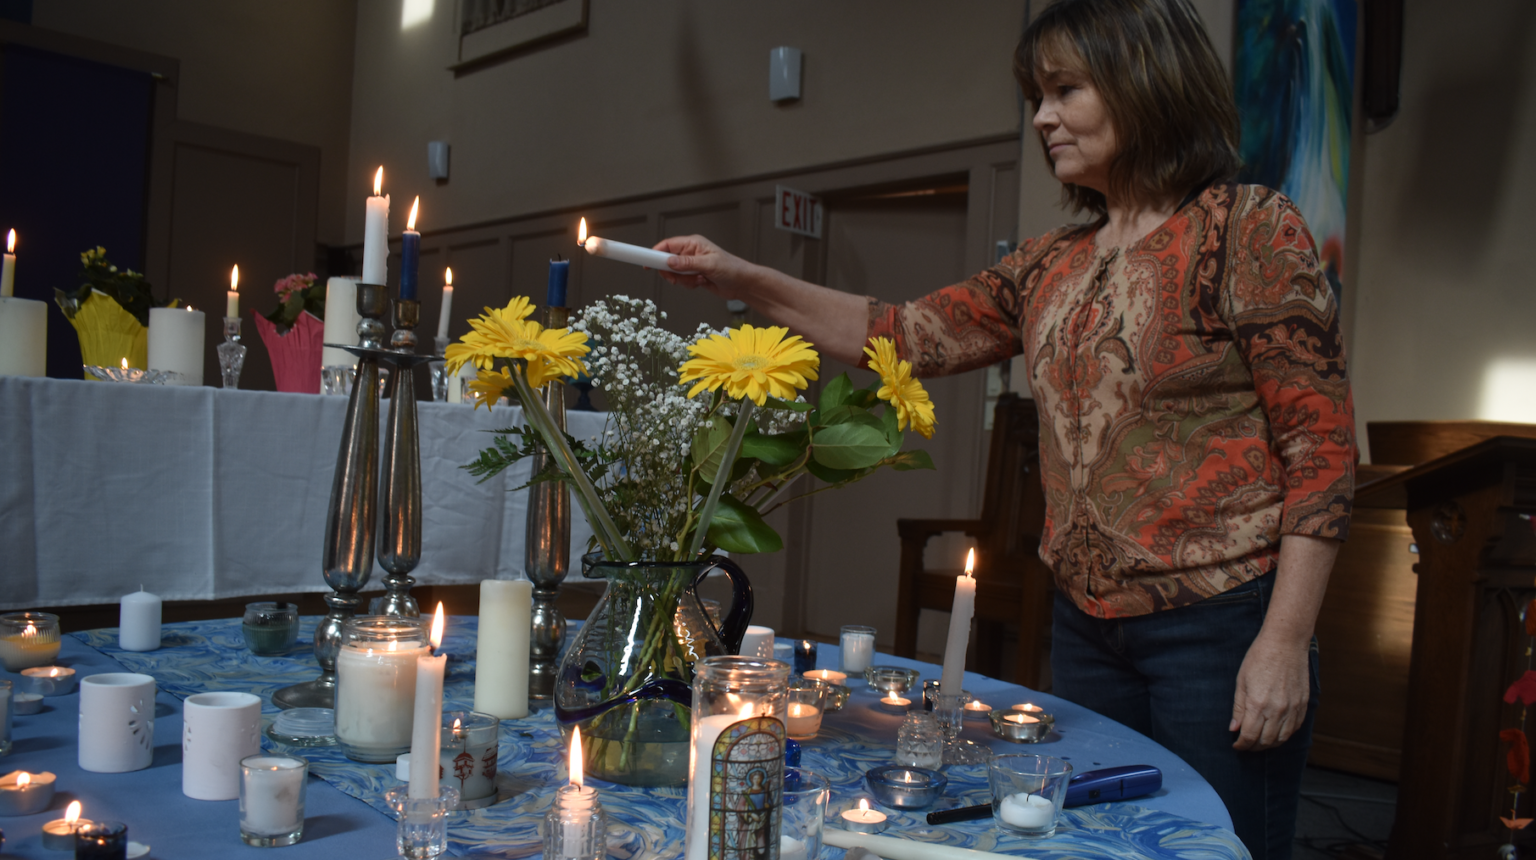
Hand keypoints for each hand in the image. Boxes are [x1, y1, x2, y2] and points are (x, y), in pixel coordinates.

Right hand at [652, 235, 758, 301]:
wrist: (742, 284)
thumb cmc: (732, 268)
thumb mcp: (708, 264)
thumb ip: (687, 263)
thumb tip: (670, 261)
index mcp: (693, 243)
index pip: (668, 245)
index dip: (655, 253)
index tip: (647, 261)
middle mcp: (691, 253)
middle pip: (667, 261)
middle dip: (672, 272)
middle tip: (677, 278)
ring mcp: (692, 265)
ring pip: (674, 273)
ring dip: (684, 280)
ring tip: (698, 279)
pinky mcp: (694, 276)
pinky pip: (682, 281)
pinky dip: (689, 284)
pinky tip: (701, 282)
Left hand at [1229, 633, 1309, 751]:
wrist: (1286, 643)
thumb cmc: (1259, 658)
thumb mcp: (1241, 681)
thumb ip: (1238, 708)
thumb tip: (1234, 728)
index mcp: (1258, 704)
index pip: (1249, 736)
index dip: (1242, 745)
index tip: (1237, 745)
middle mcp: (1277, 710)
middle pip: (1266, 741)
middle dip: (1254, 747)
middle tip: (1246, 745)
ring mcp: (1292, 708)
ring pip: (1282, 739)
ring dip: (1270, 744)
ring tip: (1260, 742)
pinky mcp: (1303, 705)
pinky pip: (1295, 728)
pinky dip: (1285, 735)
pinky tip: (1277, 733)